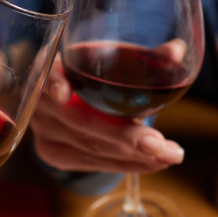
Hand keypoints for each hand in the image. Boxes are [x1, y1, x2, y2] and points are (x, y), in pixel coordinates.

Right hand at [30, 56, 185, 172]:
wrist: (71, 93)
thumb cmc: (96, 68)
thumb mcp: (115, 56)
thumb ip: (146, 56)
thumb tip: (176, 52)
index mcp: (50, 66)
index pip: (46, 75)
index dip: (54, 84)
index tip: (64, 93)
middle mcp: (41, 102)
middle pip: (77, 120)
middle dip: (121, 136)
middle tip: (158, 144)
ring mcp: (43, 132)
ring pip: (89, 148)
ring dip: (132, 155)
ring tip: (170, 155)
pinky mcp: (54, 153)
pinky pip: (92, 163)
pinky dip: (126, 164)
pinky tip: (154, 163)